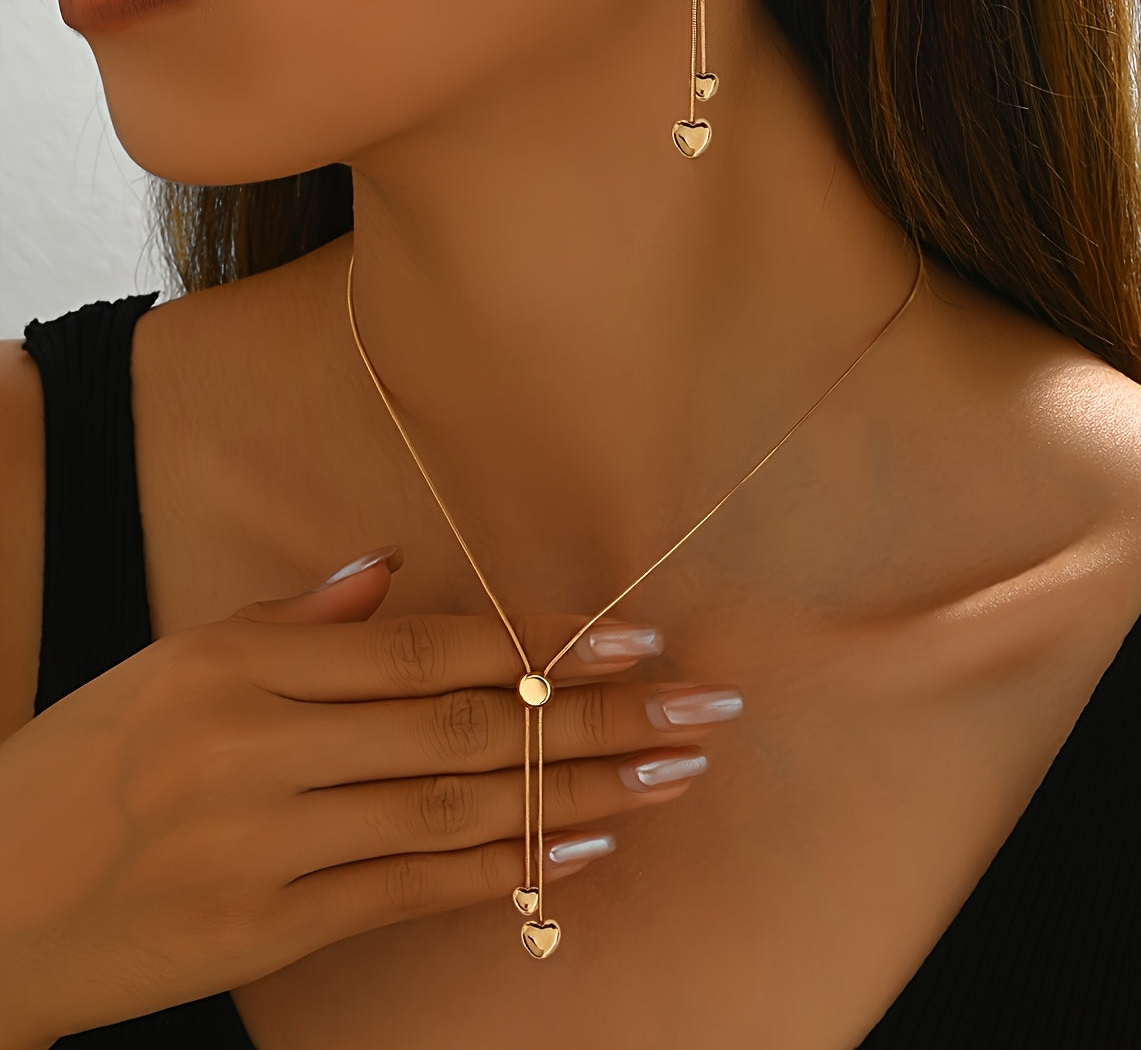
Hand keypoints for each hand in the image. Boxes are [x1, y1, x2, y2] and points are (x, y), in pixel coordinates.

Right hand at [0, 546, 741, 1043]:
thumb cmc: (83, 766)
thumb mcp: (175, 665)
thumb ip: (294, 617)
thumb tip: (393, 567)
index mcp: (239, 663)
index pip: (428, 646)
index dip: (542, 642)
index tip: (637, 637)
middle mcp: (258, 744)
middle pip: (467, 724)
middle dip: (597, 715)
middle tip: (701, 708)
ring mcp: (265, 842)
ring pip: (457, 807)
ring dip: (578, 791)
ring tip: (671, 775)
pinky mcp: (264, 931)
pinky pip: (411, 889)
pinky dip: (506, 869)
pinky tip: (585, 847)